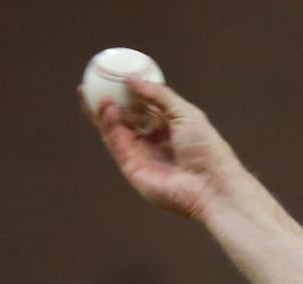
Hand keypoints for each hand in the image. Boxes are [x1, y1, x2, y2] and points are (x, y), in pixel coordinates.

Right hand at [79, 77, 242, 219]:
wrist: (212, 186)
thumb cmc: (207, 150)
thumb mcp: (186, 113)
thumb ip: (159, 95)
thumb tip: (132, 78)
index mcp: (170, 129)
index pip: (142, 108)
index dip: (126, 94)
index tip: (109, 77)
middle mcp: (155, 143)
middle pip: (124, 121)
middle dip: (105, 104)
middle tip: (89, 86)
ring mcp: (143, 157)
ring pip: (116, 132)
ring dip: (104, 113)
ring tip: (97, 95)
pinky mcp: (133, 170)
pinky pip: (117, 144)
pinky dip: (110, 126)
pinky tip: (108, 108)